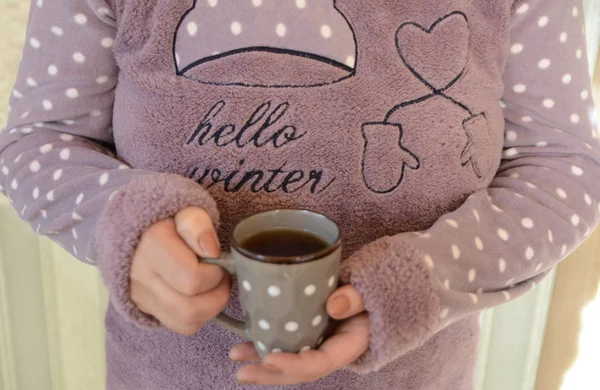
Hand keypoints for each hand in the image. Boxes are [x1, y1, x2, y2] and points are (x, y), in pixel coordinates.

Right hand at [130, 207, 230, 334]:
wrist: (138, 226)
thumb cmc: (168, 218)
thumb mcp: (184, 210)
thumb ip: (197, 224)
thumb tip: (211, 251)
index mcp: (151, 246)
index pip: (193, 278)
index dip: (215, 272)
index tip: (218, 257)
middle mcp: (141, 276)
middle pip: (189, 308)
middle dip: (217, 294)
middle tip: (221, 275)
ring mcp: (141, 296)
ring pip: (186, 322)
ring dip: (211, 307)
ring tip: (213, 286)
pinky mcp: (145, 308)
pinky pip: (179, 326)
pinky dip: (198, 316)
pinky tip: (201, 296)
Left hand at [230, 285, 369, 384]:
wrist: (381, 289)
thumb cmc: (378, 290)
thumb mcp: (374, 292)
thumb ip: (357, 298)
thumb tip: (333, 306)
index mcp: (347, 346)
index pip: (320, 363)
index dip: (294, 364)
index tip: (270, 357)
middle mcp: (330, 349)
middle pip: (299, 370)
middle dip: (269, 373)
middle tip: (242, 372)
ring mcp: (319, 340)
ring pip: (289, 358)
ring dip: (261, 360)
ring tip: (235, 356)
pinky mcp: (309, 329)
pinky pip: (287, 341)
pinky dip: (266, 341)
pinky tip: (244, 341)